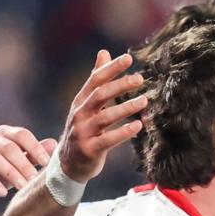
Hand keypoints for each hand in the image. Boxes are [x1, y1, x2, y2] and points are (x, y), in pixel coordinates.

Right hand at [0, 125, 55, 201]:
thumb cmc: (0, 172)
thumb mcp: (19, 165)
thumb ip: (33, 155)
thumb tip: (54, 143)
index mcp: (5, 134)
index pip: (22, 134)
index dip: (35, 147)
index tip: (46, 163)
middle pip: (9, 147)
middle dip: (24, 164)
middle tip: (34, 180)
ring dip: (10, 173)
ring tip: (22, 187)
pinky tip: (2, 193)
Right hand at [58, 50, 147, 182]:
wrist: (69, 163)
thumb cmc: (84, 130)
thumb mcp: (88, 104)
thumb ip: (97, 80)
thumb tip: (104, 52)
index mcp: (81, 101)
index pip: (95, 80)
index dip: (111, 68)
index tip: (128, 58)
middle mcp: (80, 114)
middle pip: (100, 95)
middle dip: (119, 85)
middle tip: (140, 78)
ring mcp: (83, 132)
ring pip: (105, 117)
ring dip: (125, 108)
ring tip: (145, 101)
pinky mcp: (90, 149)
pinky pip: (108, 139)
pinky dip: (123, 132)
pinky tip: (138, 125)